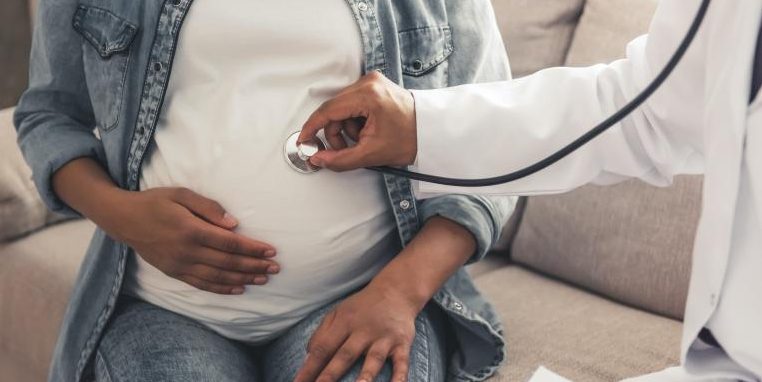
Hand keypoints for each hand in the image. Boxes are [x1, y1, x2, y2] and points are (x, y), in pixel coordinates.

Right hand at [109, 187, 278, 294]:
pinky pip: (203, 284)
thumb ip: (208, 207)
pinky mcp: (174, 272)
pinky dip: (222, 289)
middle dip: (255, 266)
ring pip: (218, 277)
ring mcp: (180, 265)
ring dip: (243, 279)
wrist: (123, 219)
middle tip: (276, 267)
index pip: (230, 244)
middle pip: (228, 263)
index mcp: (191, 230)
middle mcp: (187, 251)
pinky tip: (238, 288)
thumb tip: (234, 224)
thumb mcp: (181, 194)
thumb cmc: (155, 202)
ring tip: (263, 278)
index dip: (253, 249)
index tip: (271, 251)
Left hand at [294, 217, 476, 381]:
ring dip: (365, 376)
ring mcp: (384, 338)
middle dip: (330, 376)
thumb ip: (322, 333)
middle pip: (345, 356)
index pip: (323, 348)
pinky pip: (402, 362)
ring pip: (374, 359)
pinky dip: (400, 377)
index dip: (310, 367)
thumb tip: (307, 355)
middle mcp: (364, 331)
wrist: (397, 290)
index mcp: (344, 322)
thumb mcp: (338, 312)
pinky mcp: (402, 343)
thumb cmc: (363, 306)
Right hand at [298, 71, 416, 170]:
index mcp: (368, 95)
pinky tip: (367, 130)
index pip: (328, 110)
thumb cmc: (410, 138)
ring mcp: (372, 82)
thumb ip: (340, 159)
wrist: (431, 132)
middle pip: (333, 109)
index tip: (304, 140)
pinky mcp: (374, 86)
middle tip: (347, 149)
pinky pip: (351, 104)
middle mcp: (369, 82)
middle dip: (336, 133)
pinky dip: (354, 120)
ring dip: (346, 128)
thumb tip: (318, 159)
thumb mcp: (372, 154)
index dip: (312, 128)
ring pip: (341, 108)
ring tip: (364, 139)